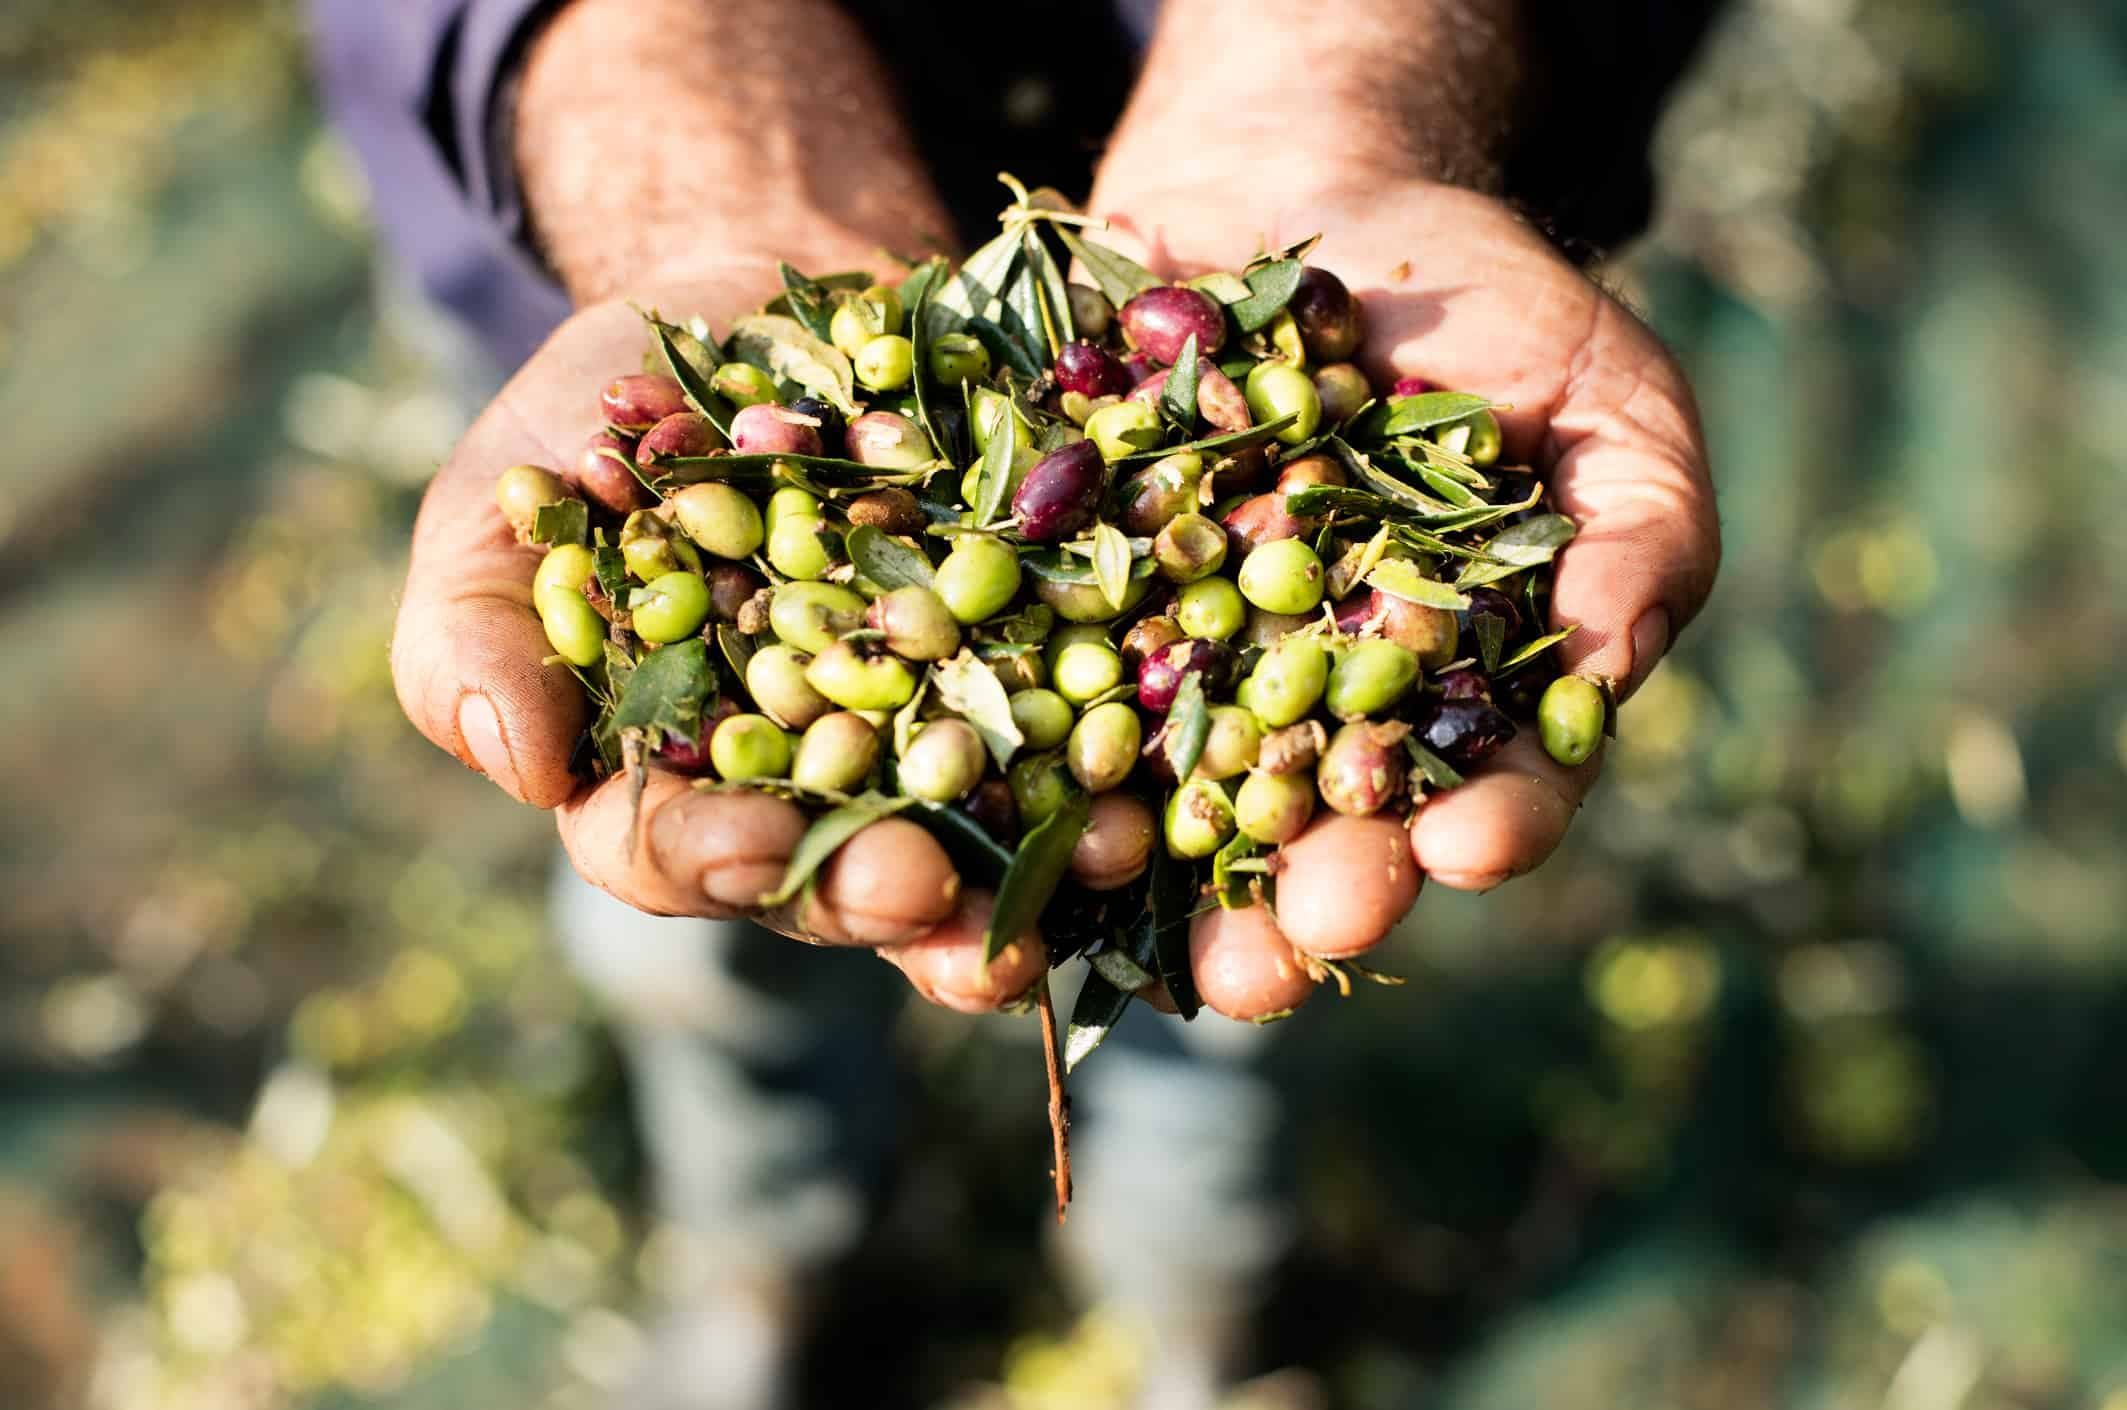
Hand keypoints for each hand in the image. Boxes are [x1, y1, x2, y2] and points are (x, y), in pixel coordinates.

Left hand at [1086, 169, 1718, 997]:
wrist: (1291, 194)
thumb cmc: (1478, 303)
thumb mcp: (1602, 392)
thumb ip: (1641, 528)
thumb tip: (1614, 668)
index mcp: (1456, 691)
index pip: (1493, 786)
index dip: (1491, 825)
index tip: (1470, 842)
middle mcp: (1319, 712)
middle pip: (1327, 836)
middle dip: (1317, 895)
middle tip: (1303, 938)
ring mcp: (1189, 675)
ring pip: (1179, 809)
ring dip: (1168, 886)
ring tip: (1161, 937)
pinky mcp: (1072, 621)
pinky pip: (1043, 698)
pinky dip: (1028, 757)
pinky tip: (1016, 807)